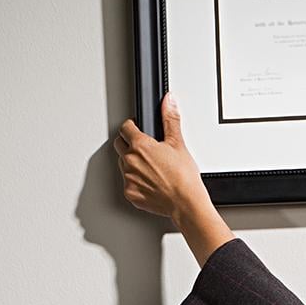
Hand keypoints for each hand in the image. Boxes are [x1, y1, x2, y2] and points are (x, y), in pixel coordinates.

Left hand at [115, 92, 206, 220]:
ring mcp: (128, 179)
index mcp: (139, 146)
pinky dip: (136, 181)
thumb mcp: (178, 143)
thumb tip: (168, 101)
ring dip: (132, 162)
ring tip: (151, 166)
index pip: (125, 128)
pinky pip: (128, 183)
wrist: (185, 202)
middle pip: (120, 145)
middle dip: (129, 143)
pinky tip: (150, 181)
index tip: (137, 127)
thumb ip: (170, 119)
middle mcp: (130, 161)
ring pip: (123, 164)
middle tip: (145, 147)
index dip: (132, 126)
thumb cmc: (183, 176)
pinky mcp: (130, 193)